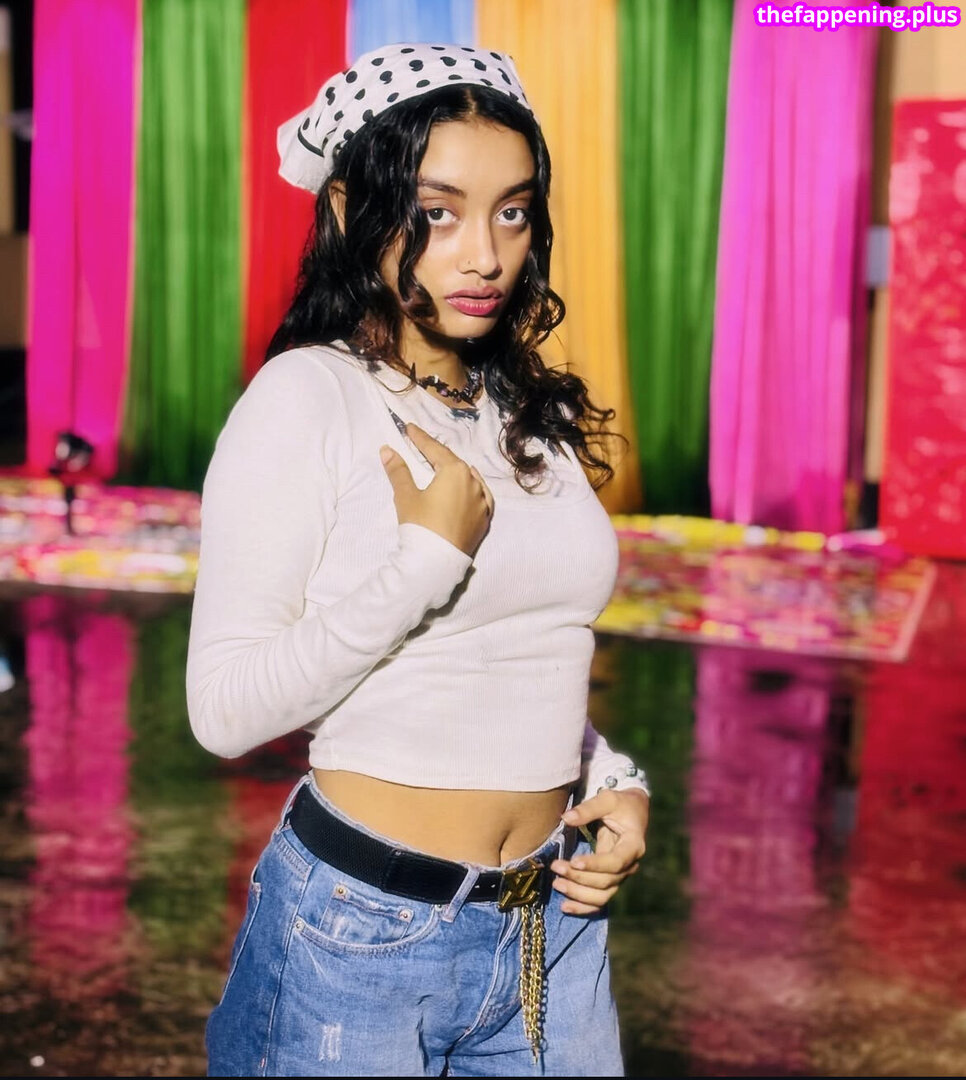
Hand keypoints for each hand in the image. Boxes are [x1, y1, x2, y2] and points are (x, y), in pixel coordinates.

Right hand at [380, 424, 493, 556]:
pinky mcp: (485, 518)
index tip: (410, 428)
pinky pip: (481, 496)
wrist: (437, 562)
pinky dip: (473, 488)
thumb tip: (387, 450)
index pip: (434, 449)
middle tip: (424, 447)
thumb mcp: (406, 496)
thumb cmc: (421, 525)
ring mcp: (482, 501)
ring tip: (444, 466)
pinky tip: (470, 486)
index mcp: (455, 471)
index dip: (420, 438)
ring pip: (469, 478)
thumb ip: (398, 471)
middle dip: (438, 454)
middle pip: (453, 463)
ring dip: (456, 471)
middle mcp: (473, 482)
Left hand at [550, 788, 648, 914]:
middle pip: (606, 881)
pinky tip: (565, 906)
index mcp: (633, 845)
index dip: (595, 865)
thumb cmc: (620, 804)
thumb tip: (566, 818)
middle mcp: (630, 865)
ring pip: (602, 896)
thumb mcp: (607, 799)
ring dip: (578, 894)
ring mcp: (621, 875)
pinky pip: (599, 900)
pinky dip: (583, 907)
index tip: (574, 861)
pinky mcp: (611, 880)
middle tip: (556, 866)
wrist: (632, 811)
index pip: (615, 862)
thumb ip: (588, 809)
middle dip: (579, 877)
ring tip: (557, 883)